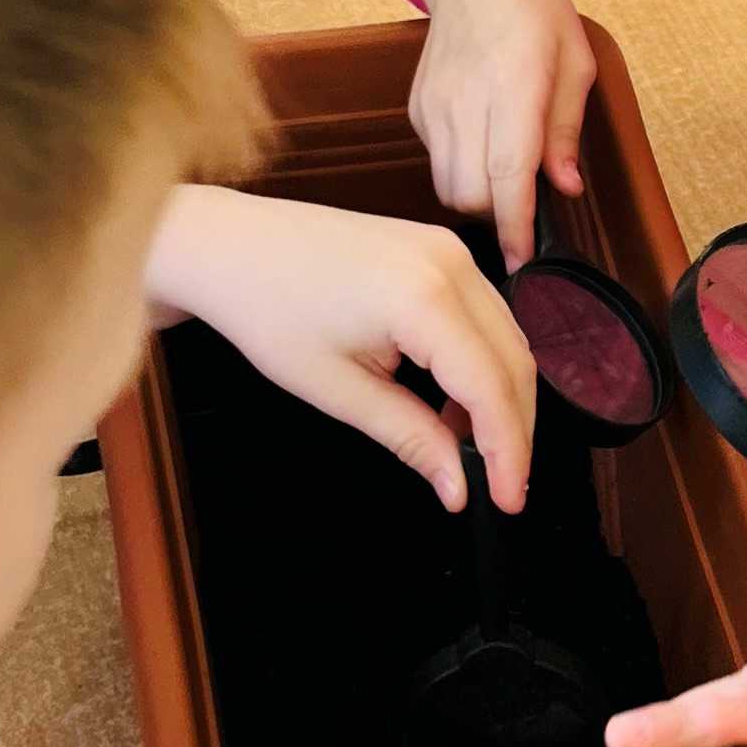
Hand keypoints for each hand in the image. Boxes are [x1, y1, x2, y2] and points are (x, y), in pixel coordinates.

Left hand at [146, 185, 538, 512]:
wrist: (231, 247)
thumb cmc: (268, 310)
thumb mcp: (338, 390)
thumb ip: (412, 437)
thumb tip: (458, 487)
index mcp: (424, 298)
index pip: (493, 387)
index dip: (509, 451)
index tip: (507, 500)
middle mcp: (450, 263)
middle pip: (515, 360)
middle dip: (514, 429)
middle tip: (499, 485)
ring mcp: (448, 248)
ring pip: (507, 335)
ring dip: (499, 396)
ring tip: (465, 447)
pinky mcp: (438, 246)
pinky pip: (484, 311)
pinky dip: (480, 360)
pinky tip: (452, 400)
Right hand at [410, 0, 594, 271]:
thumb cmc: (534, 8)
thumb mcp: (575, 60)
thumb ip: (566, 129)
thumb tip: (564, 187)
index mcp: (514, 85)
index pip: (508, 174)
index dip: (515, 226)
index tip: (520, 261)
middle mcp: (467, 99)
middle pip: (472, 194)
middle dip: (499, 213)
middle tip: (525, 201)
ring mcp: (435, 105)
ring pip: (448, 186)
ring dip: (477, 196)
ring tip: (502, 174)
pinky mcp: (418, 107)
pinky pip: (437, 161)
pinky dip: (459, 168)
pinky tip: (479, 140)